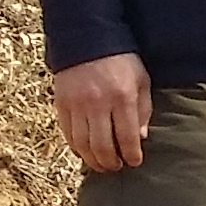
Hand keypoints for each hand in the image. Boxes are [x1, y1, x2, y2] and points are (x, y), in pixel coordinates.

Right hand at [50, 52, 152, 173]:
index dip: (131, 155)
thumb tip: (141, 138)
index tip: (135, 162)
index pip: (127, 137)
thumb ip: (143, 110)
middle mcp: (98, 103)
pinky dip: (77, 147)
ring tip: (102, 165)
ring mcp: (77, 104)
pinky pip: (68, 133)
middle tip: (117, 168)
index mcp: (122, 97)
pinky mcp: (61, 103)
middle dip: (111, 163)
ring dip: (93, 160)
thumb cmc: (121, 61)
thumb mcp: (141, 80)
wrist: (87, 38)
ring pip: (82, 144)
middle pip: (102, 146)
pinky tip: (86, 152)